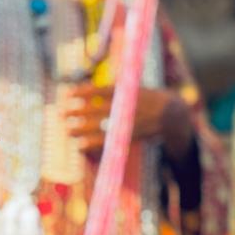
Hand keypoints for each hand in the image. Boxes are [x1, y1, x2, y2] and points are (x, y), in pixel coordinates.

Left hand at [64, 82, 192, 159]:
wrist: (173, 114)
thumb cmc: (146, 98)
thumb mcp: (131, 88)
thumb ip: (111, 89)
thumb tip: (84, 88)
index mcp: (126, 93)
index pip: (99, 91)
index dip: (82, 92)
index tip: (66, 92)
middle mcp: (126, 108)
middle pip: (97, 111)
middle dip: (76, 112)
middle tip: (61, 113)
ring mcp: (128, 124)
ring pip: (100, 128)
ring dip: (82, 130)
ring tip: (67, 130)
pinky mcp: (130, 137)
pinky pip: (109, 142)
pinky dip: (93, 145)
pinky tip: (80, 146)